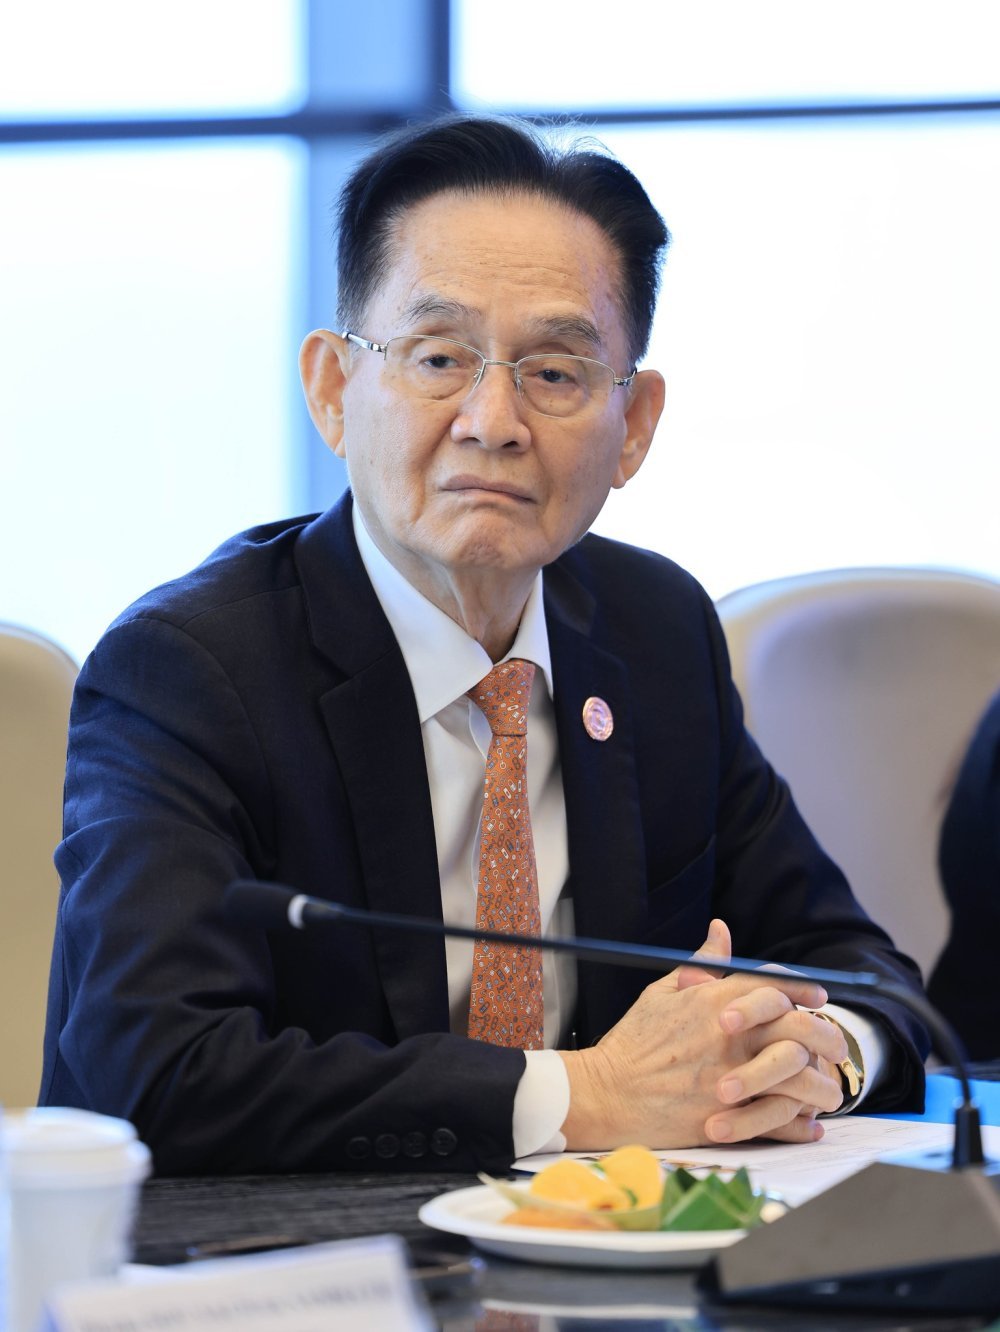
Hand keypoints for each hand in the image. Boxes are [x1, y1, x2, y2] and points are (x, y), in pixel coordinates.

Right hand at [559, 920, 846, 1150]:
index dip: (804, 989)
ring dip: (822, 1084)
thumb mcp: (663, 991)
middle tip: (835, 1044)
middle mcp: (730, 1037)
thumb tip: (721, 930)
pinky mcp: (728, 1116)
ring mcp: (731, 1077)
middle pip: (799, 1027)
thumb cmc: (634, 1040)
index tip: (820, 998)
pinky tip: (810, 1124)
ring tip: (830, 1091)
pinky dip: (800, 1125)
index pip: (774, 985)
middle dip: (826, 1035)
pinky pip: (780, 1120)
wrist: (608, 1092)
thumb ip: (702, 962)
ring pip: (799, 1078)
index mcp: (714, 1001)